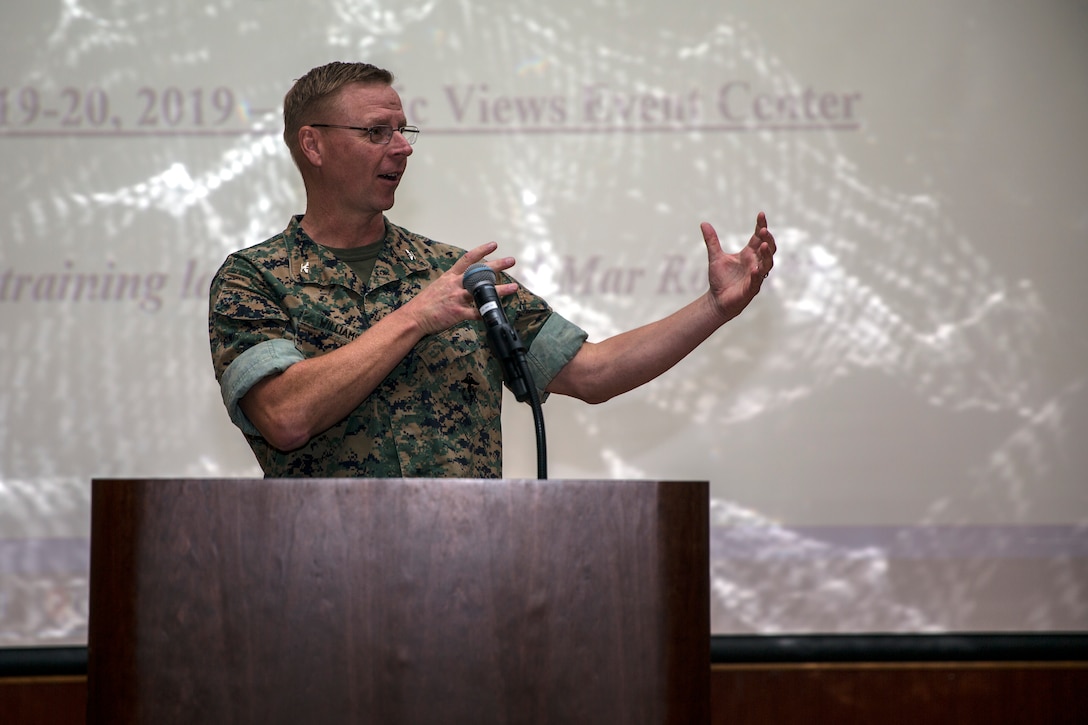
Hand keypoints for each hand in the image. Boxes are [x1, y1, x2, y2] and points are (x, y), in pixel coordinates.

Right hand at [402, 241, 518, 335]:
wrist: (414, 317)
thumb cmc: (425, 303)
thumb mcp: (438, 285)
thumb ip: (453, 282)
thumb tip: (465, 280)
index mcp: (450, 276)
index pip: (468, 259)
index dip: (482, 250)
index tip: (494, 245)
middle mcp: (455, 284)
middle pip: (479, 272)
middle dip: (497, 265)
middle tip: (511, 261)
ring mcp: (457, 298)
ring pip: (482, 292)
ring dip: (499, 290)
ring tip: (513, 287)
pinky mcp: (458, 313)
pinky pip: (476, 313)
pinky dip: (486, 313)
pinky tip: (495, 313)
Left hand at [701, 212, 775, 322]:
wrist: (717, 300)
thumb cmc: (720, 279)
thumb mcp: (715, 257)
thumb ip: (712, 241)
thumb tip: (703, 223)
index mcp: (748, 254)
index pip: (758, 237)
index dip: (761, 225)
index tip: (761, 214)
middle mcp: (755, 263)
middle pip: (768, 248)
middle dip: (767, 238)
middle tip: (763, 229)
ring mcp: (756, 276)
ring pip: (767, 263)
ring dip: (766, 254)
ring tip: (764, 244)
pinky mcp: (751, 288)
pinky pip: (757, 280)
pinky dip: (757, 274)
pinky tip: (754, 268)